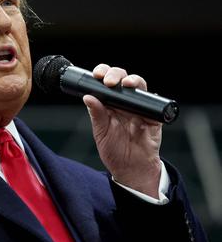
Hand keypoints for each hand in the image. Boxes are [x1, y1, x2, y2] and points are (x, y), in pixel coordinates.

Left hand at [82, 65, 162, 197]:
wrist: (131, 168)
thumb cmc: (114, 150)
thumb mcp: (101, 132)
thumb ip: (96, 115)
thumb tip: (88, 97)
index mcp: (109, 103)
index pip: (105, 82)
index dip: (102, 73)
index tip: (96, 75)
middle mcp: (124, 102)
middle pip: (122, 78)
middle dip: (115, 74)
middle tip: (109, 81)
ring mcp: (139, 107)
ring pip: (139, 85)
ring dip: (133, 80)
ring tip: (126, 84)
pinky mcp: (153, 116)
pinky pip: (154, 103)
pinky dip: (148, 99)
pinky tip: (141, 101)